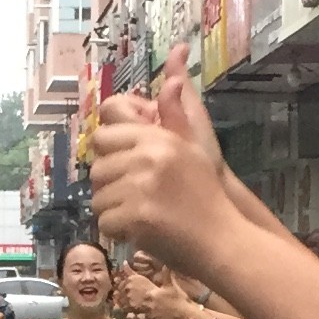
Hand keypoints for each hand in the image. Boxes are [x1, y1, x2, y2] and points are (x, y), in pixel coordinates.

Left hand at [87, 72, 237, 267]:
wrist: (222, 238)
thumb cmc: (205, 195)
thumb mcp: (192, 149)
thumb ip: (174, 117)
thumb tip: (172, 80)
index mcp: (157, 137)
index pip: (103, 134)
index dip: (108, 154)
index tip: (123, 170)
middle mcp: (147, 157)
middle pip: (97, 168)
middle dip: (108, 185)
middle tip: (131, 198)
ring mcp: (141, 186)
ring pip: (98, 197)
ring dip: (113, 211)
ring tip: (138, 216)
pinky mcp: (137, 215)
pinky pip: (105, 222)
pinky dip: (118, 231)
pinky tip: (138, 232)